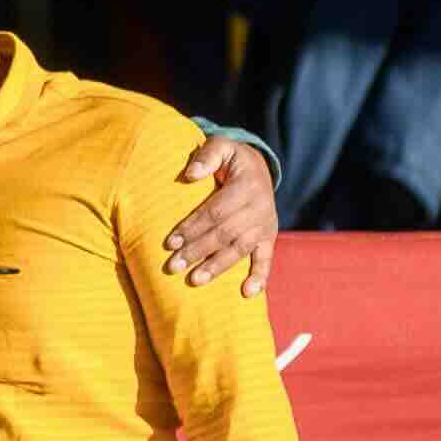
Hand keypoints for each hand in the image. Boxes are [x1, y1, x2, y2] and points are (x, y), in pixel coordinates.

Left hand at [160, 130, 278, 291]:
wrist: (260, 166)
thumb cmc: (231, 158)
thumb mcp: (222, 146)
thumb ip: (207, 155)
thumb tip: (189, 174)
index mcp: (248, 186)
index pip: (216, 211)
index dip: (193, 227)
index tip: (170, 242)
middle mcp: (261, 207)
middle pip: (225, 234)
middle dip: (198, 251)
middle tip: (173, 266)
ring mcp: (267, 225)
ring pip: (240, 249)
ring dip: (217, 267)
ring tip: (195, 280)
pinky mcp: (270, 237)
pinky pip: (266, 259)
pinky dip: (259, 277)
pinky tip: (248, 294)